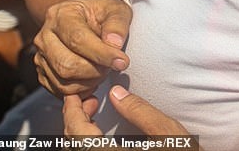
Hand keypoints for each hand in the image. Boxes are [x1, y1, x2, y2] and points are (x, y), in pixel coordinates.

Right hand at [34, 0, 131, 96]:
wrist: (86, 18)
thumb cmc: (103, 14)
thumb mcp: (116, 10)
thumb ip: (117, 24)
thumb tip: (114, 44)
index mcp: (61, 15)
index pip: (78, 40)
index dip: (102, 54)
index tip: (122, 62)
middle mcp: (45, 36)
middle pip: (66, 65)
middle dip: (96, 71)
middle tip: (114, 66)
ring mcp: (40, 56)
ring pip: (63, 82)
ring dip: (90, 82)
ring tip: (105, 70)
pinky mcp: (42, 73)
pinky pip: (60, 91)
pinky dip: (82, 90)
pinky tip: (94, 78)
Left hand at [63, 86, 198, 143]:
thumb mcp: (167, 132)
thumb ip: (140, 112)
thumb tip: (117, 93)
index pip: (79, 134)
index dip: (71, 113)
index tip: (73, 96)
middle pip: (74, 144)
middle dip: (74, 120)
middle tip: (86, 100)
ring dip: (79, 132)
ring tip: (92, 114)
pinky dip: (87, 142)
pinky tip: (98, 133)